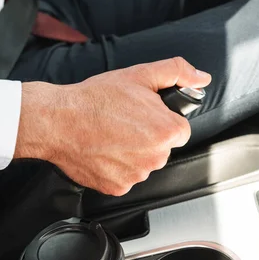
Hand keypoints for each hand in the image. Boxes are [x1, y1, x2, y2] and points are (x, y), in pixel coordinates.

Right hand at [14, 57, 211, 195]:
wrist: (57, 120)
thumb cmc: (95, 99)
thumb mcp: (140, 74)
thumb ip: (177, 73)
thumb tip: (201, 78)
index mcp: (167, 131)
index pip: (180, 130)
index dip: (161, 119)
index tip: (144, 114)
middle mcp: (155, 158)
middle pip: (162, 148)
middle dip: (148, 135)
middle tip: (124, 121)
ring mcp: (136, 175)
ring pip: (144, 163)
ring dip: (133, 151)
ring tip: (111, 133)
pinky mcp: (117, 187)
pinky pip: (125, 177)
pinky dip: (116, 166)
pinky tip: (103, 148)